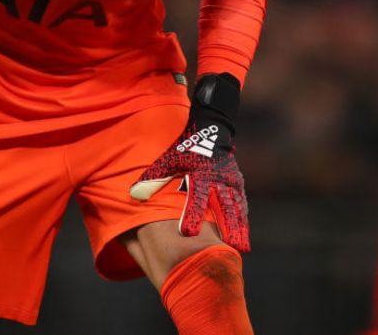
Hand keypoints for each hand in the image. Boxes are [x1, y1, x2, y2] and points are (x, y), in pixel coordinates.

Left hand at [130, 73, 249, 251]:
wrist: (211, 129)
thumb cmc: (185, 147)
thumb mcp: (169, 159)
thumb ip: (154, 178)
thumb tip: (134, 195)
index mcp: (200, 175)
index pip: (196, 198)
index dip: (192, 215)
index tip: (187, 234)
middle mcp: (219, 180)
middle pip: (224, 207)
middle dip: (228, 228)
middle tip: (230, 249)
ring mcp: (231, 182)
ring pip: (236, 208)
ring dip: (239, 228)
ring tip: (241, 249)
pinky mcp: (238, 183)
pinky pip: (241, 203)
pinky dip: (242, 218)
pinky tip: (243, 235)